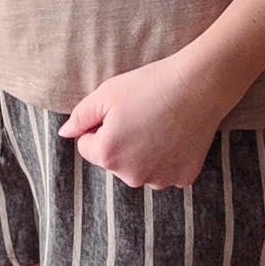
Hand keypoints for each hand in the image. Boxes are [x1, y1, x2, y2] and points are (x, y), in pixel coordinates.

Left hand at [56, 52, 222, 189]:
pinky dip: (168, 157)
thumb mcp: (106, 93)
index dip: (100, 125)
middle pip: (114, 160)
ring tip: (160, 123)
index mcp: (107, 155)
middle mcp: (131, 176)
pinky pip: (166, 170)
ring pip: (140, 167)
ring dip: (144, 152)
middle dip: (121, 141)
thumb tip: (65, 133)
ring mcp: (160, 180)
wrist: (199, 85)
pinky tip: (177, 134)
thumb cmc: (150, 85)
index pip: (87, 146)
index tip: (121, 109)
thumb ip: (80, 116)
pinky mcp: (183, 179)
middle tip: (142, 114)